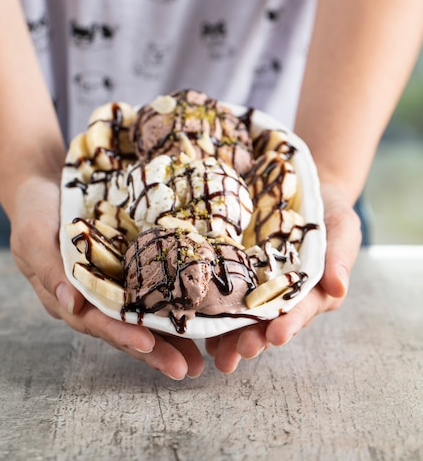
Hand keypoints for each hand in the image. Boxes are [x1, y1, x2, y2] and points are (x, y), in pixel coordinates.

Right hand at [10, 176, 204, 379]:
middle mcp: (92, 297)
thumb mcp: (32, 238)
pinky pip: (150, 288)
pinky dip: (170, 303)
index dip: (121, 334)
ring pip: (141, 316)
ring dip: (168, 337)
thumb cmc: (34, 213)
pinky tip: (194, 315)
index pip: (96, 322)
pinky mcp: (127, 266)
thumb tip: (70, 304)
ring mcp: (112, 283)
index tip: (147, 344)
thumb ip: (49, 271)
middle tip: (185, 368)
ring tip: (197, 359)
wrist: (48, 185)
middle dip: (154, 350)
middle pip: (124, 329)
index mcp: (67, 297)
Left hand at [205, 182, 361, 372]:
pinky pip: (225, 292)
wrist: (300, 188)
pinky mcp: (239, 272)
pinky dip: (213, 310)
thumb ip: (340, 255)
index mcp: (314, 290)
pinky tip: (199, 323)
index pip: (301, 309)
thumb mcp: (342, 226)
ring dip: (231, 336)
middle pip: (269, 321)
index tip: (276, 335)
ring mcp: (260, 286)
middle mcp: (285, 295)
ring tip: (217, 354)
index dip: (289, 323)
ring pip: (244, 316)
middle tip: (240, 352)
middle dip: (255, 338)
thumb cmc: (327, 212)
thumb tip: (338, 287)